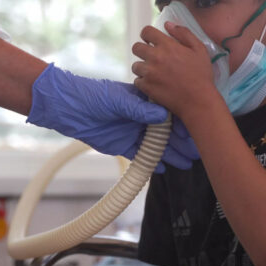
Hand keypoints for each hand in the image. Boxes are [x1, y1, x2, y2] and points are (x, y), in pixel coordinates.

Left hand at [26, 64, 198, 171]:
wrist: (67, 108)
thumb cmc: (92, 96)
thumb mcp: (117, 99)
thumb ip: (140, 108)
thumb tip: (164, 115)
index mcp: (142, 102)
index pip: (168, 114)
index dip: (182, 124)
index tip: (195, 133)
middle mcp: (140, 117)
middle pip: (166, 132)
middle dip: (182, 143)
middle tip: (197, 153)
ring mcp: (132, 132)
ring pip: (156, 146)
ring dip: (171, 155)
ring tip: (187, 164)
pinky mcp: (121, 145)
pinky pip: (141, 156)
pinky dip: (153, 163)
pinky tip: (166, 169)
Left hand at [132, 22, 219, 119]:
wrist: (198, 101)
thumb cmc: (201, 75)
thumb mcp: (199, 49)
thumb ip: (183, 33)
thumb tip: (168, 24)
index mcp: (167, 45)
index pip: (146, 32)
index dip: (148, 35)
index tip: (151, 41)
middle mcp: (155, 57)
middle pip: (136, 48)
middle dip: (142, 50)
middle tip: (152, 58)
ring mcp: (149, 72)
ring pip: (135, 65)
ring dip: (143, 68)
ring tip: (154, 73)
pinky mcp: (146, 87)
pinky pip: (137, 81)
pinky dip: (144, 82)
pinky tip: (154, 84)